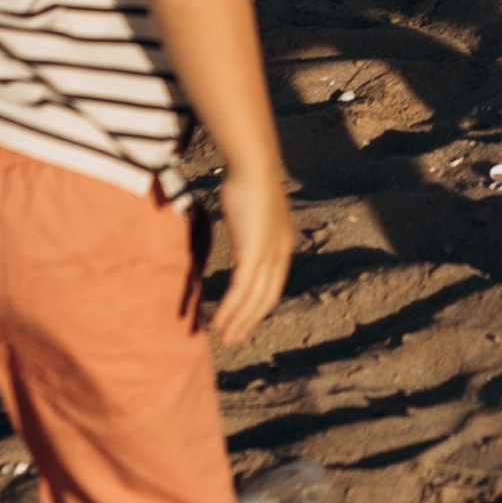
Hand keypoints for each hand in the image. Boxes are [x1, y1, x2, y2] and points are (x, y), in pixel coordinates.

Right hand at [207, 162, 292, 348]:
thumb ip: (249, 223)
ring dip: (237, 320)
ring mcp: (268, 253)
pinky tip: (218, 321)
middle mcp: (280, 252)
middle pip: (266, 297)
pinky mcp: (254, 252)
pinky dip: (230, 308)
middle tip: (232, 338)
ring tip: (223, 337)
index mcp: (282, 243)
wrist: (254, 164)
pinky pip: (241, 288)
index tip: (243, 319)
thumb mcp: (252, 208)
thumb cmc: (249, 179)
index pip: (273, 283)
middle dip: (249, 320)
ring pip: (253, 298)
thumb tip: (241, 221)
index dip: (258, 305)